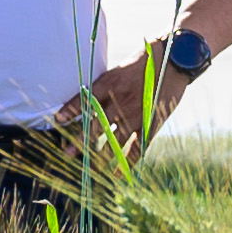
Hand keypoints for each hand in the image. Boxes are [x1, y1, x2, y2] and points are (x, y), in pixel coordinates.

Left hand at [64, 52, 191, 156]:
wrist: (173, 59)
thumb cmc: (144, 62)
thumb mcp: (118, 70)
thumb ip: (104, 88)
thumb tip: (87, 104)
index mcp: (109, 84)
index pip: (83, 100)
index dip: (69, 111)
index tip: (58, 121)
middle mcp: (119, 101)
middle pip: (95, 125)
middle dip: (80, 141)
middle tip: (68, 152)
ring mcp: (135, 114)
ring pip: (113, 140)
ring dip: (100, 155)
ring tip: (90, 165)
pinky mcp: (151, 123)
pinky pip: (136, 148)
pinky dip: (126, 163)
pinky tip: (117, 174)